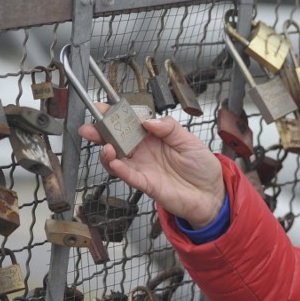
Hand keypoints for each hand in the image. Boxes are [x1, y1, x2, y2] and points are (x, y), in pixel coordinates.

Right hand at [78, 106, 224, 227]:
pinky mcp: (146, 184)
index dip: (115, 115)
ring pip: (117, 160)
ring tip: (107, 148)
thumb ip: (169, 128)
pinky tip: (115, 163)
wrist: (210, 193)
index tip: (102, 107)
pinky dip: (119, 170)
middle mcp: (144, 151)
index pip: (130, 122)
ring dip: (107, 153)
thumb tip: (148, 121)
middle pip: (116, 140)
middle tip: (89, 128)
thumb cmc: (201, 166)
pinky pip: (129, 176)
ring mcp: (143, 167)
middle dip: (100, 133)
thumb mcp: (189, 140)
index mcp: (153, 136)